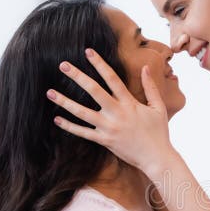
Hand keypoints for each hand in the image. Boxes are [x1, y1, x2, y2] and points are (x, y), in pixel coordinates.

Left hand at [45, 49, 173, 174]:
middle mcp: (117, 113)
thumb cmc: (159, 132)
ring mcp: (109, 128)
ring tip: (50, 92)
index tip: (88, 52)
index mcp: (130, 103)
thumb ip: (151, 87)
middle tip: (63, 65)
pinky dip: (69, 126)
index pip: (112, 79)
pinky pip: (83, 133)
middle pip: (94, 91)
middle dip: (78, 77)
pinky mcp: (105, 141)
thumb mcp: (159, 108)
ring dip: (65, 102)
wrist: (157, 158)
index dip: (100, 64)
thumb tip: (146, 67)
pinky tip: (57, 118)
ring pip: (83, 113)